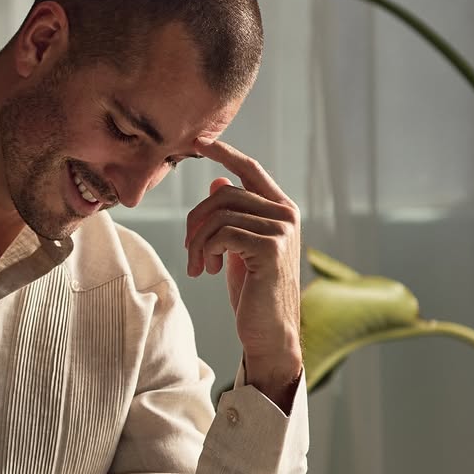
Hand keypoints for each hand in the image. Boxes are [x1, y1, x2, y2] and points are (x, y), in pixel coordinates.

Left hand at [184, 139, 301, 373]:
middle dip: (195, 221)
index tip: (197, 142)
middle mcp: (285, 214)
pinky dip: (205, 252)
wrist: (269, 332)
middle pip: (224, 194)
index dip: (223, 152)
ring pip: (219, 215)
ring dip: (197, 243)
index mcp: (280, 210)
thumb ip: (232, 216)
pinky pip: (222, 234)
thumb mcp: (238, 249)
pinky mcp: (271, 248)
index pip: (250, 169)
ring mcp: (281, 230)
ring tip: (199, 267)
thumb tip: (216, 181)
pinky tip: (207, 271)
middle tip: (188, 251)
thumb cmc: (253, 293)